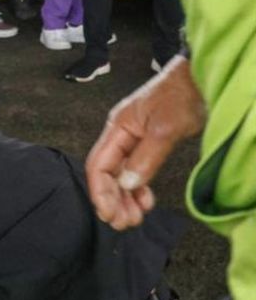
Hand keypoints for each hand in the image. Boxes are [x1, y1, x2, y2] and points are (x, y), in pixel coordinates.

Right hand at [85, 56, 205, 229]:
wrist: (201, 77)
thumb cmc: (182, 94)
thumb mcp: (166, 128)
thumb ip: (145, 158)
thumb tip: (127, 185)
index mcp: (117, 127)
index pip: (98, 166)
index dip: (100, 192)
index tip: (110, 214)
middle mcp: (120, 135)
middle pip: (106, 174)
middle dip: (112, 200)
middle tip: (124, 223)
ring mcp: (133, 139)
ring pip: (120, 175)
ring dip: (125, 198)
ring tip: (135, 217)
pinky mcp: (147, 143)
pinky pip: (135, 170)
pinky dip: (138, 188)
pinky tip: (145, 199)